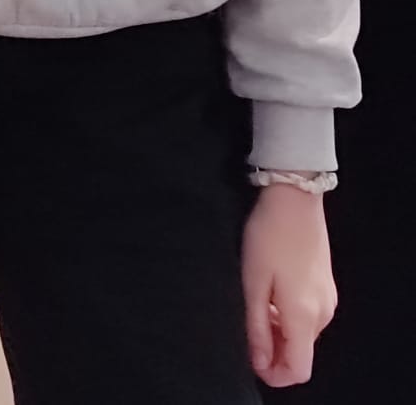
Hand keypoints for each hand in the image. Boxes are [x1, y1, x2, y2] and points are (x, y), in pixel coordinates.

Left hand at [243, 184, 337, 386]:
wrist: (294, 199)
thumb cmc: (268, 238)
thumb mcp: (253, 282)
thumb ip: (257, 326)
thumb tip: (259, 362)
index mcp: (304, 316)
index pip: (299, 369)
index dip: (275, 374)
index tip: (251, 362)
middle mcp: (323, 314)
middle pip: (302, 353)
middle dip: (275, 353)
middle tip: (246, 333)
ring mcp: (327, 299)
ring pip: (304, 335)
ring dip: (281, 335)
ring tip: (254, 310)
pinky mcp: (325, 286)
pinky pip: (308, 317)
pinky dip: (289, 319)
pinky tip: (269, 297)